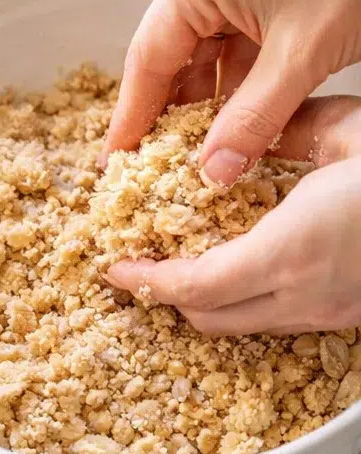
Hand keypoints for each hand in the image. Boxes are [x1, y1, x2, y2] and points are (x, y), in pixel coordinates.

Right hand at [102, 0, 360, 185]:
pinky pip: (234, 25)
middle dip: (173, 107)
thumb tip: (214, 169)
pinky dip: (239, 67)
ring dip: (212, 90)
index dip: (134, 114)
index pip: (149, 57)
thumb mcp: (305, 55)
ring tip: (207, 145)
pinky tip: (247, 106)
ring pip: (207, 40)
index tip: (118, 158)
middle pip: (173, 48)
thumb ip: (254, 118)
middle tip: (161, 162)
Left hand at [107, 97, 360, 333]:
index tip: (115, 266)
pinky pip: (280, 318)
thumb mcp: (345, 133)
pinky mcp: (346, 315)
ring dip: (207, 300)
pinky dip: (247, 298)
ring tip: (181, 262)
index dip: (148, 280)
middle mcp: (305, 295)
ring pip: (246, 324)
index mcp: (291, 248)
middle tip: (138, 264)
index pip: (199, 286)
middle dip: (166, 294)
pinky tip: (241, 265)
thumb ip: (280, 129)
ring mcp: (329, 313)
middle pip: (212, 318)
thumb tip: (230, 132)